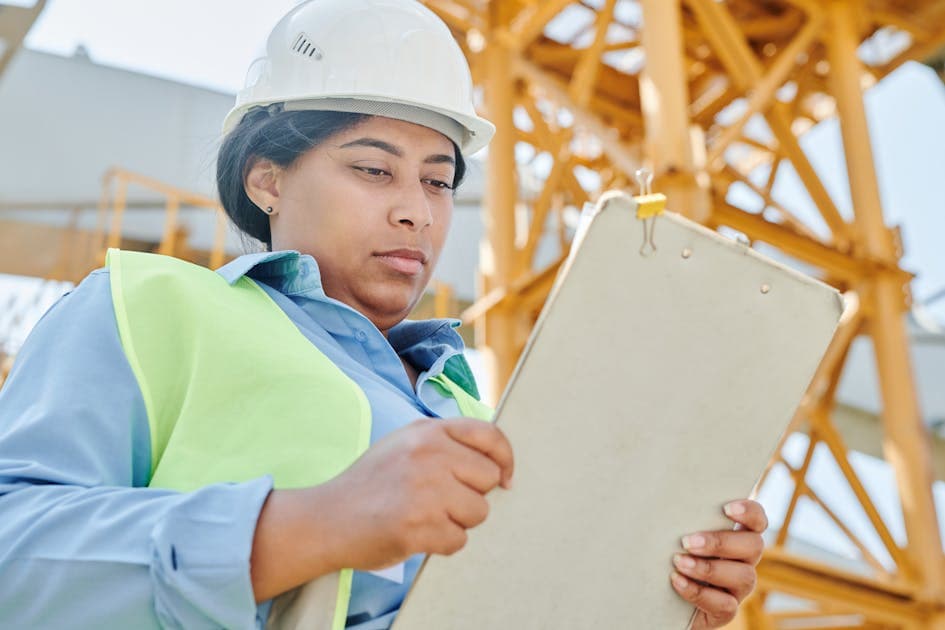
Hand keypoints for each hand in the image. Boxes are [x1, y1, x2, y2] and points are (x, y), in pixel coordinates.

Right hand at [317, 417, 513, 571]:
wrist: (327, 518)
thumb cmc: (371, 484)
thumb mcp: (405, 445)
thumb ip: (446, 445)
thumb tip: (496, 465)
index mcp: (427, 431)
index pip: (489, 435)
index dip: (505, 458)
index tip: (506, 478)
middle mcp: (429, 454)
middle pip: (489, 479)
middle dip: (471, 495)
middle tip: (440, 501)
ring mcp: (424, 490)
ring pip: (478, 512)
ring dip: (457, 521)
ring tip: (425, 516)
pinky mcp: (419, 525)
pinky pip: (458, 540)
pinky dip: (441, 543)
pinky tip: (416, 533)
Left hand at [670, 500, 767, 628]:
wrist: (657, 598)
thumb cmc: (665, 556)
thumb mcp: (673, 535)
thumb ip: (680, 519)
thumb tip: (660, 499)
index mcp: (735, 536)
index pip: (757, 521)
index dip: (750, 512)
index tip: (726, 508)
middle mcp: (742, 561)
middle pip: (753, 546)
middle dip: (720, 542)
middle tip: (687, 542)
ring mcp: (737, 588)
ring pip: (743, 576)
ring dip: (709, 568)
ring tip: (679, 562)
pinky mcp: (725, 611)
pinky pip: (725, 605)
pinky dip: (699, 592)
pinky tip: (677, 581)